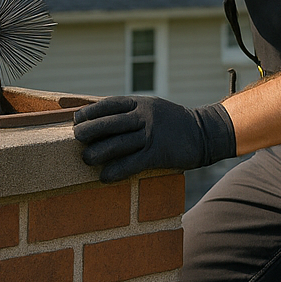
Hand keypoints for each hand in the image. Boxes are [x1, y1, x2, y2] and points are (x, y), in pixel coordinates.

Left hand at [74, 96, 236, 182]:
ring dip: (98, 153)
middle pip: (109, 123)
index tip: (77, 120)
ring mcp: (151, 135)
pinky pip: (132, 164)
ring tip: (86, 159)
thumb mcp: (152, 107)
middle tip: (76, 139)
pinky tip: (104, 177)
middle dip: (88, 131)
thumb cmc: (172, 122)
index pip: (109, 105)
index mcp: (140, 103)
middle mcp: (144, 117)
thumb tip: (100, 122)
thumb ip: (130, 112)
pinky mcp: (158, 154)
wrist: (204, 133)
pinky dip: (116, 171)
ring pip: (118, 144)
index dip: (90, 112)